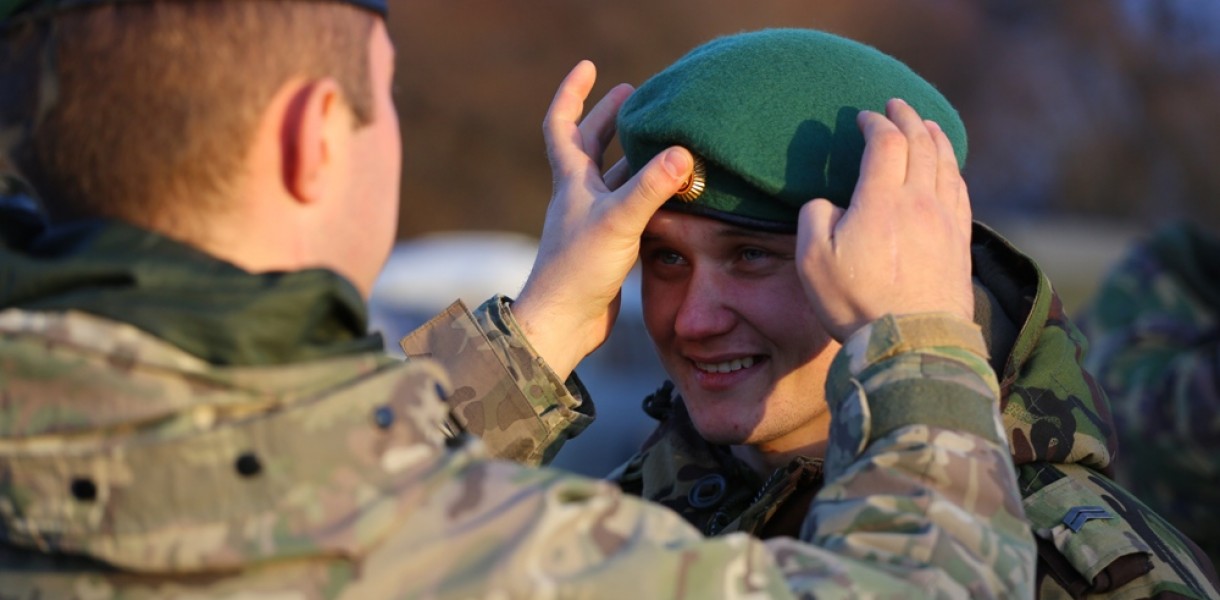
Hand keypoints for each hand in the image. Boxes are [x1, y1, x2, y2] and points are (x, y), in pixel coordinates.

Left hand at [513, 60, 692, 379]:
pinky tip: (672, 192)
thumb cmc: (578, 271)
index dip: (573, 94)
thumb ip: (651, 187)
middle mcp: (580, 197)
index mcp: (572, 182)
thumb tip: (683, 152)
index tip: (589, 68)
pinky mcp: (609, 247)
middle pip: (591, 146)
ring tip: (663, 136)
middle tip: (634, 94)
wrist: (564, 324)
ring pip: (616, 178)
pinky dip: (650, 194)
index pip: (562, 125)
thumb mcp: (618, 222)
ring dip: (635, 156)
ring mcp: (594, 222)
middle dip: (610, 119)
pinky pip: (631, 209)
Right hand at [796, 98, 973, 341]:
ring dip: (935, 138)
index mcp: (882, 200)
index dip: (875, 123)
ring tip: (927, 125)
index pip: (885, 142)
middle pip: (921, 143)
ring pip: (946, 164)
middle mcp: (920, 201)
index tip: (864, 117)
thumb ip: (814, 218)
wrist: (913, 342)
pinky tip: (949, 169)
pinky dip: (953, 169)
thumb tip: (828, 204)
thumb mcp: (812, 261)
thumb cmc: (856, 303)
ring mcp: (946, 220)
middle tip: (897, 104)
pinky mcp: (960, 242)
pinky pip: (960, 191)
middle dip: (907, 118)